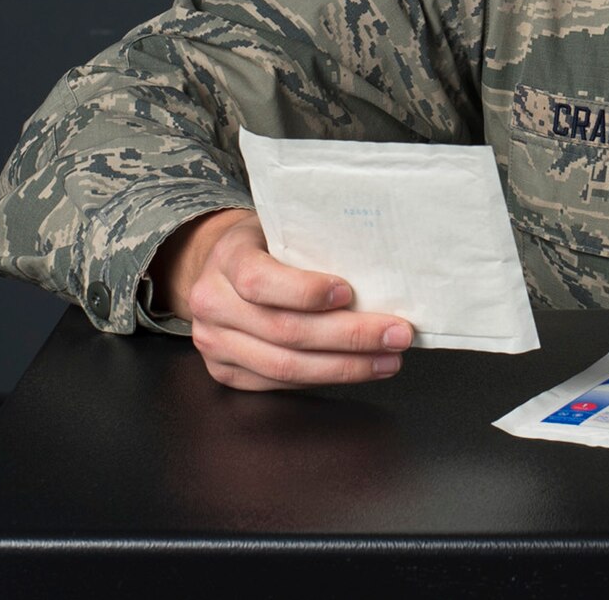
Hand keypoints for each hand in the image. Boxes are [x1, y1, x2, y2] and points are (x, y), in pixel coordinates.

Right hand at [150, 208, 413, 390]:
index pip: (259, 280)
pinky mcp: (225, 372)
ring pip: (284, 366)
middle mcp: (211, 303)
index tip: (349, 293)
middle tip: (397, 335)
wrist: (220, 267)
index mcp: (227, 258)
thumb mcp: (281, 225)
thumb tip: (381, 262)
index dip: (305, 291)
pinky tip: (357, 369)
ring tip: (388, 359)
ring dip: (344, 367)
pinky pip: (279, 383)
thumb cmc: (266, 242)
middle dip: (349, 337)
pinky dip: (323, 378)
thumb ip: (313, 241)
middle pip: (283, 330)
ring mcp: (214, 343)